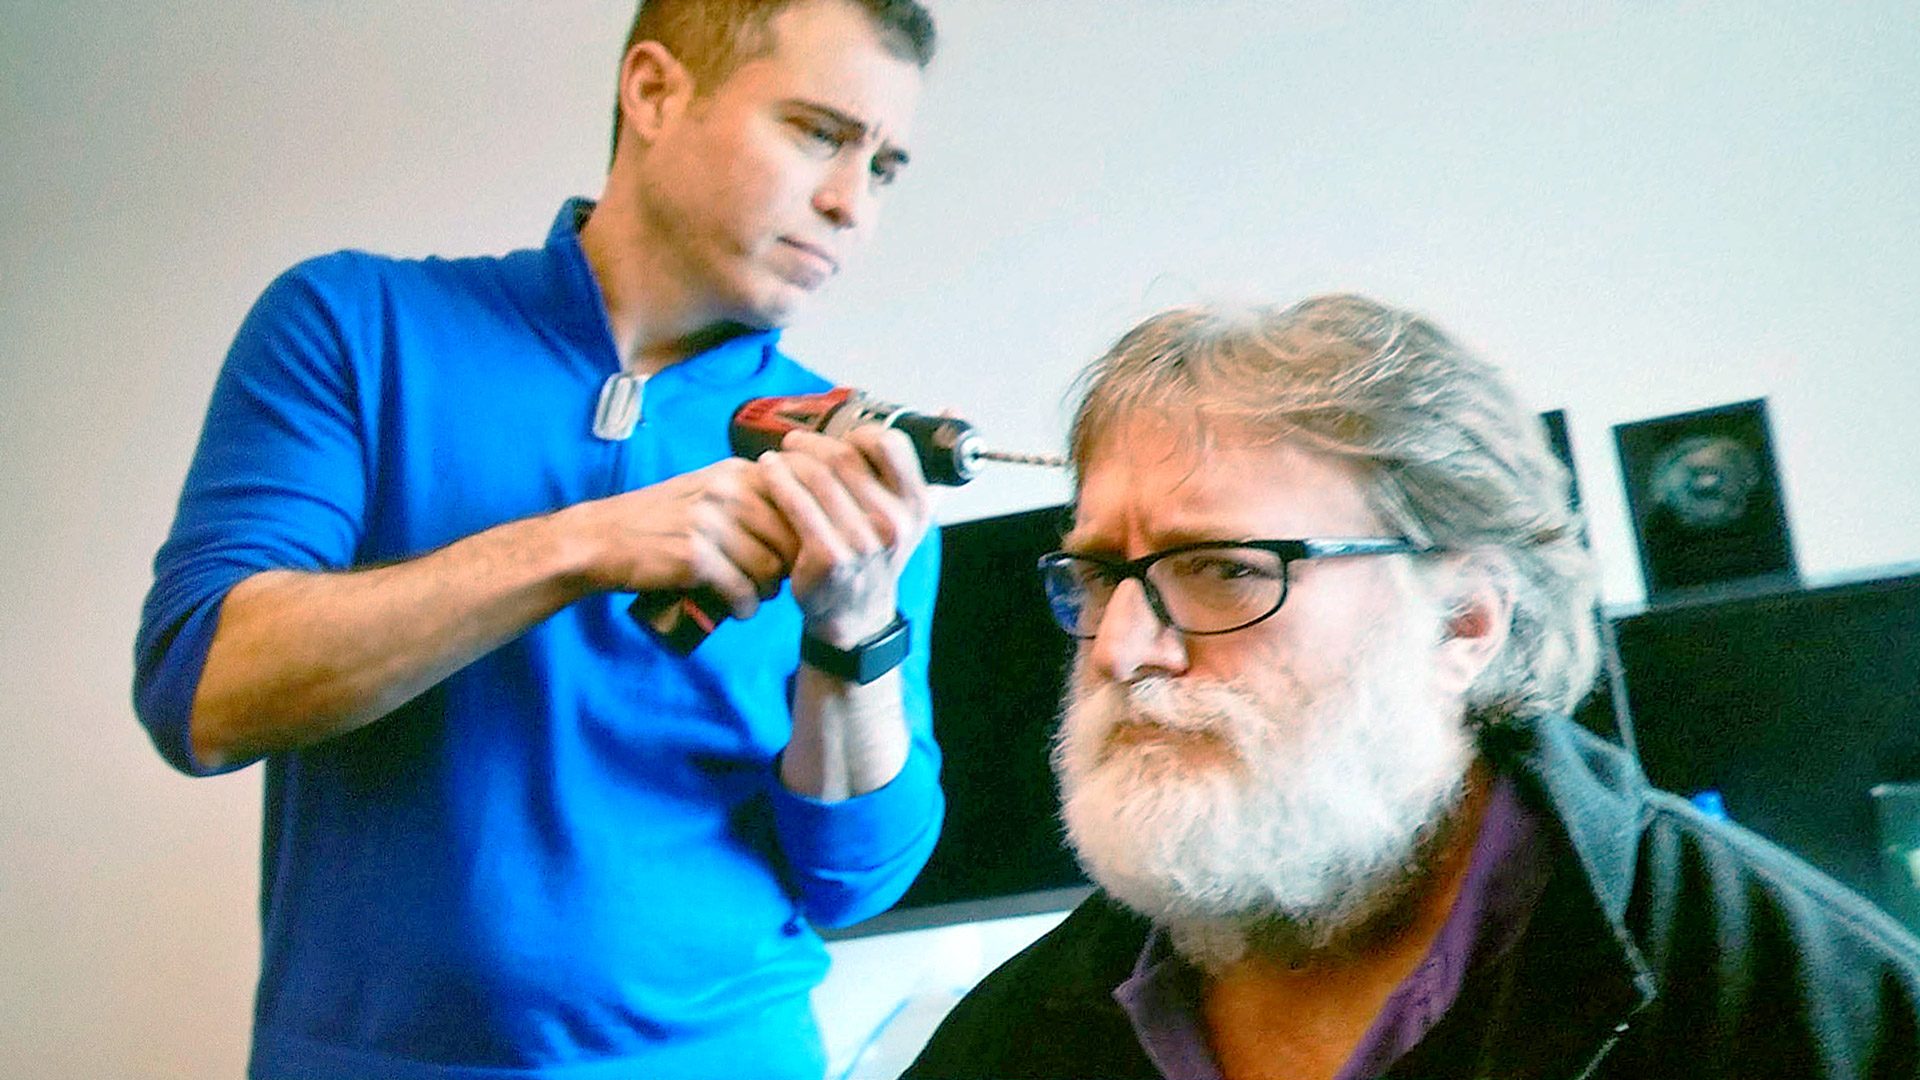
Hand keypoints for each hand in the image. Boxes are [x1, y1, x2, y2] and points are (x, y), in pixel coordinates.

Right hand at [561, 457, 799, 619]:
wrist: (601, 537)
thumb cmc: (658, 520)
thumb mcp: (706, 491)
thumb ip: (750, 498)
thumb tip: (800, 529)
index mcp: (736, 472)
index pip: (797, 503)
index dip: (803, 536)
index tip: (796, 556)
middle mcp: (727, 491)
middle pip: (790, 538)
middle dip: (789, 568)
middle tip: (775, 584)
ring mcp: (710, 522)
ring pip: (770, 568)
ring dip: (767, 592)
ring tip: (754, 597)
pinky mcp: (695, 557)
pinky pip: (743, 590)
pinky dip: (745, 607)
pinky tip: (737, 610)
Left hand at [757, 425, 934, 646]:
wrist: (855, 610)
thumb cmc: (880, 556)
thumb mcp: (915, 514)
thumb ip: (932, 464)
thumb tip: (952, 410)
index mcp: (915, 505)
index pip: (890, 444)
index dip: (860, 432)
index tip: (842, 435)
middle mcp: (892, 523)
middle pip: (843, 458)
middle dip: (812, 443)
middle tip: (795, 441)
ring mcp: (860, 542)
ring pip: (815, 478)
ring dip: (790, 459)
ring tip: (778, 456)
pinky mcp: (827, 557)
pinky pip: (796, 504)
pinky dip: (776, 480)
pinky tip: (767, 472)